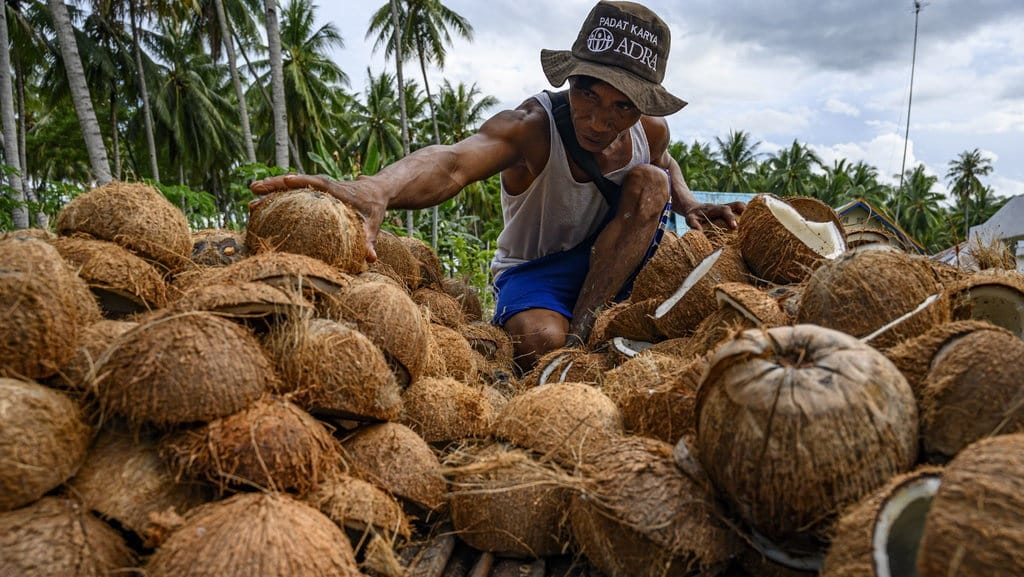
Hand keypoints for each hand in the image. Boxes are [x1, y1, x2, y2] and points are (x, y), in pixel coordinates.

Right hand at [249, 174, 385, 261]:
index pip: (320, 183)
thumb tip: (370, 259)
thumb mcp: (374, 223)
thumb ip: (370, 240)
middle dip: (276, 184)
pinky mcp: (314, 192)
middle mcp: (325, 186)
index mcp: (339, 190)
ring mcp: (317, 188)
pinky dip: (278, 195)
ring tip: (251, 192)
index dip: (303, 182)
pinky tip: (260, 202)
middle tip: (254, 188)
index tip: (286, 180)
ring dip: (272, 187)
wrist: (376, 191)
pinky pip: (293, 192)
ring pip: (292, 185)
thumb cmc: (374, 209)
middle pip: (298, 182)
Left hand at [684, 201, 744, 230]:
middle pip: (737, 205)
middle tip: (749, 225)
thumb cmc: (693, 215)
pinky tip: (750, 227)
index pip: (725, 210)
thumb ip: (694, 224)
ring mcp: (729, 208)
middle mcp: (724, 207)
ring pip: (741, 207)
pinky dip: (747, 216)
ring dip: (748, 213)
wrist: (695, 208)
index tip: (735, 226)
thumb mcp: (690, 219)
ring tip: (753, 225)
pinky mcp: (731, 212)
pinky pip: (741, 212)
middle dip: (744, 213)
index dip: (730, 217)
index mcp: (715, 208)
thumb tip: (699, 232)